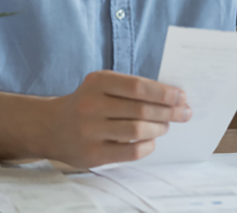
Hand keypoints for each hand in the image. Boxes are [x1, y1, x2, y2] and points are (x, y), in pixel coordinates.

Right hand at [52, 70, 190, 167]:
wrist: (52, 126)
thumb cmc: (88, 102)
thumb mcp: (103, 86)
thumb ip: (131, 88)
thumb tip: (172, 97)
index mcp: (97, 82)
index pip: (138, 87)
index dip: (164, 92)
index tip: (181, 96)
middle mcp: (91, 105)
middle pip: (141, 109)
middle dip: (169, 112)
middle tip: (184, 113)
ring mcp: (90, 131)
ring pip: (138, 131)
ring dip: (159, 128)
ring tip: (166, 126)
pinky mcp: (93, 154)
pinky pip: (130, 152)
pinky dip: (147, 146)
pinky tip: (151, 141)